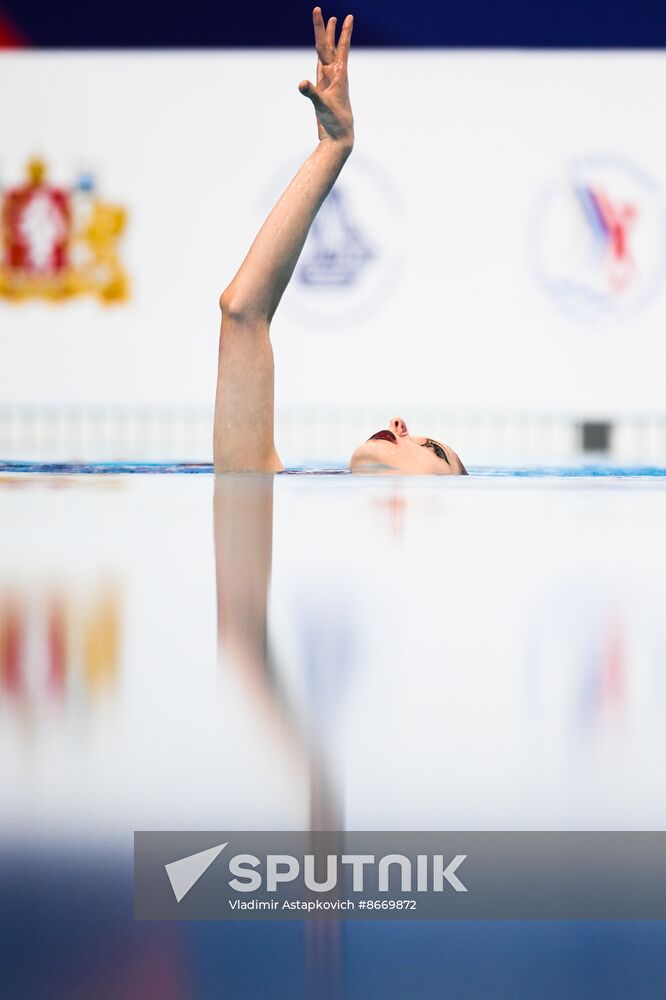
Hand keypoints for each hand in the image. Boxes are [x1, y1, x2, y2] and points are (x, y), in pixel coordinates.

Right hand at [299, 7, 353, 145]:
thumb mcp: (322, 106)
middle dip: (326, 28)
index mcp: (338, 75)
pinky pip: (322, 69)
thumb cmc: (335, 122)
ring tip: (331, 22)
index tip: (348, 16)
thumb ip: (312, 93)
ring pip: (327, 54)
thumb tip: (301, 83)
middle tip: (320, 10)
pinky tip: (322, 55)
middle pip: (328, 46)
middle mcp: (334, 75)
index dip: (341, 32)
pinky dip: (321, 58)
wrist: (339, 138)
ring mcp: (329, 82)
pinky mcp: (324, 90)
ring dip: (328, 38)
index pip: (336, 48)